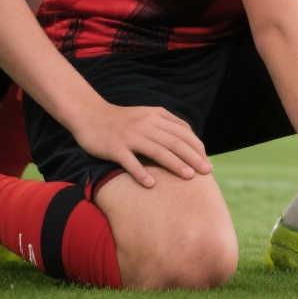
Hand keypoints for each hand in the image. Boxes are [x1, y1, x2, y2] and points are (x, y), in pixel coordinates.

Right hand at [70, 100, 212, 187]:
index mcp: (156, 116)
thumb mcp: (149, 114)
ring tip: (189, 177)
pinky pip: (130, 161)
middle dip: (193, 157)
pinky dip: (141, 173)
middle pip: (175, 142)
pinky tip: (151, 184)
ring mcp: (130, 136)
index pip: (184, 133)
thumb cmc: (123, 119)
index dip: (197, 147)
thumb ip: (169, 123)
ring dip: (175, 164)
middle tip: (207, 171)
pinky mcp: (114, 147)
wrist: (90, 115)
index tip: (207, 161)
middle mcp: (146, 125)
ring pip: (157, 151)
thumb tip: (192, 137)